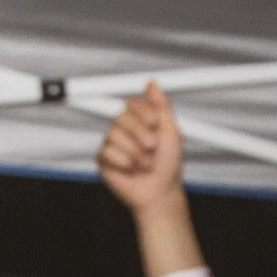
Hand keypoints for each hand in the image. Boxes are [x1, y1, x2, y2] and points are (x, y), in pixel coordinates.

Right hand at [97, 84, 185, 214]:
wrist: (159, 191)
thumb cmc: (167, 166)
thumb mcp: (172, 131)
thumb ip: (162, 105)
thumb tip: (152, 84)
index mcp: (141, 120)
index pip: (132, 103)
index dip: (143, 113)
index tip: (155, 124)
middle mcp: (126, 129)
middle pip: (121, 118)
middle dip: (141, 135)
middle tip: (152, 148)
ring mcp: (114, 143)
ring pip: (114, 135)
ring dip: (134, 152)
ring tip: (144, 163)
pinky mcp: (104, 159)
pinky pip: (107, 152)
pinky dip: (124, 162)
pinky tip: (131, 168)